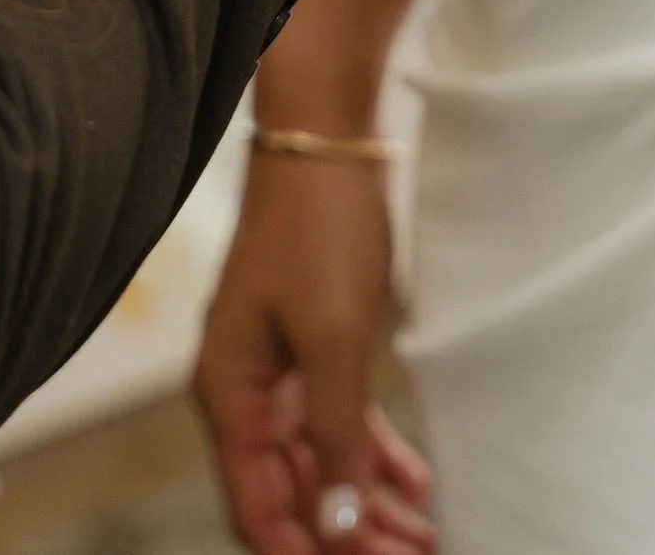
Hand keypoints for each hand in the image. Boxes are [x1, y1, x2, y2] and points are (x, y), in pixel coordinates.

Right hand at [195, 154, 432, 554]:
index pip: (257, 509)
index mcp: (229, 395)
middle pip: (293, 496)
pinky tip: (416, 489)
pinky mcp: (314, 349)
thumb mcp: (331, 340)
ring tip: (425, 541)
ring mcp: (280, 372)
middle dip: (347, 539)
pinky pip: (341, 426)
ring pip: (322, 466)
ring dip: (367, 507)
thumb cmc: (316, 229)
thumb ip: (334, 438)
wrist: (326, 140)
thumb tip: (336, 530)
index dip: (304, 554)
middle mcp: (246, 393)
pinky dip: (375, 460)